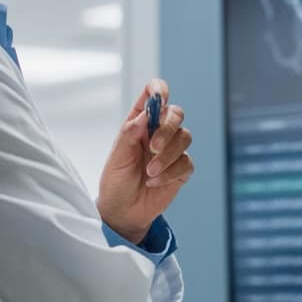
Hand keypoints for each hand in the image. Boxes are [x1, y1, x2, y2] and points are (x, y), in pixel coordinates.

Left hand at [96, 78, 193, 243]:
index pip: (154, 94)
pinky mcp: (181, 169)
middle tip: (152, 148)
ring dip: (167, 155)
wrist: (123, 211)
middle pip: (176, 113)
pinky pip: (186, 162)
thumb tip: (147, 113)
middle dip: (167, 129)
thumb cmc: (116, 180)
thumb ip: (130, 132)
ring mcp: (171, 149)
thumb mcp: (117, 156)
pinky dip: (170, 172)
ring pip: (185, 137)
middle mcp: (158, 131)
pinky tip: (154, 182)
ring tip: (149, 172)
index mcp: (140, 121)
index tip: (159, 98)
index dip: (159, 90)